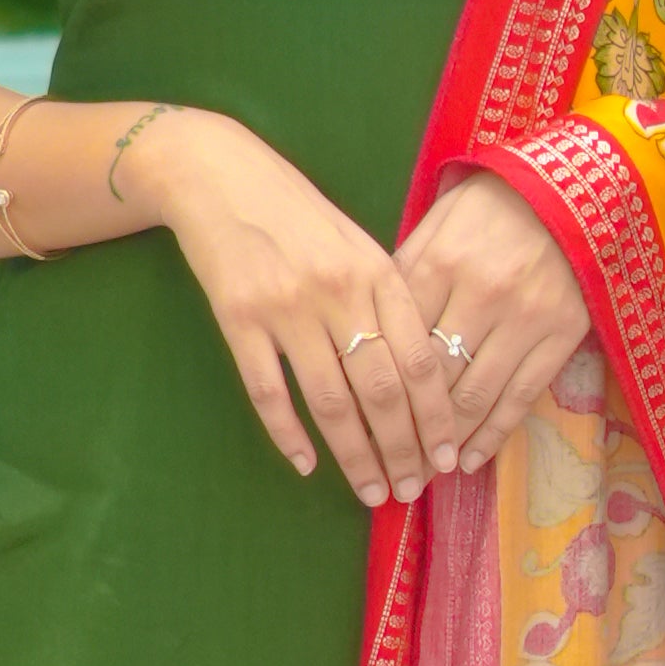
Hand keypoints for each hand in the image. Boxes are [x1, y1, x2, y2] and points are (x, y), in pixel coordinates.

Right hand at [124, 110, 464, 506]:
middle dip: (402, 450)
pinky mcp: (238, 320)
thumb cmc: (296, 211)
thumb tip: (421, 373)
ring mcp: (286, 308)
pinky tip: (308, 465)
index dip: (436, 417)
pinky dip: (289, 435)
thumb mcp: (357, 242)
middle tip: (411, 490)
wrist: (218, 174)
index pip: (420, 360)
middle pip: (381, 390)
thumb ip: (388, 298)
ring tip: (372, 491)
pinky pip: (269, 392)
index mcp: (377, 272)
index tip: (446, 458)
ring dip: (355, 456)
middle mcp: (339, 292)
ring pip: (330, 401)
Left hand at [390, 168, 590, 470]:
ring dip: (446, 444)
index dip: (375, 396)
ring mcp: (525, 317)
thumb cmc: (486, 207)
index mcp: (437, 265)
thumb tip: (368, 340)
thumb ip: (402, 282)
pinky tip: (470, 460)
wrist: (565, 189)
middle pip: (433, 381)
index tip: (356, 432)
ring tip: (422, 474)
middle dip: (406, 433)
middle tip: (385, 470)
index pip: (398, 347)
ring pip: (476, 397)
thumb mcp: (433, 227)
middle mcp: (480, 295)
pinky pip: (523, 395)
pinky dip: (494, 434)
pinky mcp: (563, 333)